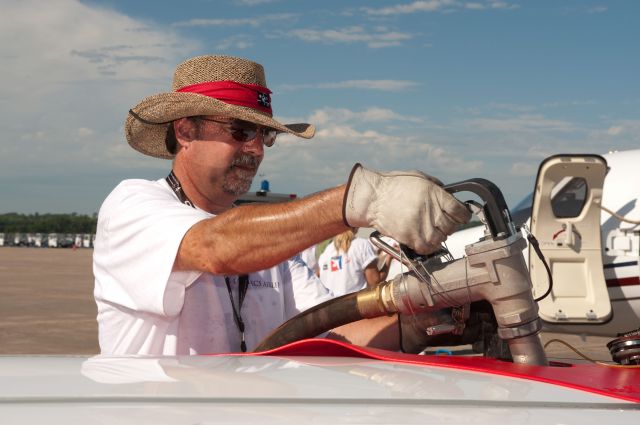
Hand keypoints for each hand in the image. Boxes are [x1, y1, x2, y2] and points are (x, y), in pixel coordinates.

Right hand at [343, 164, 470, 253]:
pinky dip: (428, 246)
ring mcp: (421, 226)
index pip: (461, 212)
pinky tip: (423, 238)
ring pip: (442, 238)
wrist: (373, 198)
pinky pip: (428, 248)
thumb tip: (450, 198)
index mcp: (436, 195)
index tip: (459, 215)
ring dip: (438, 235)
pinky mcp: (410, 238)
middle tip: (440, 221)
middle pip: (452, 226)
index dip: (462, 214)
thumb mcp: (420, 179)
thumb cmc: (395, 185)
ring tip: (430, 229)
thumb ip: (437, 188)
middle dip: (449, 224)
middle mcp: (431, 211)